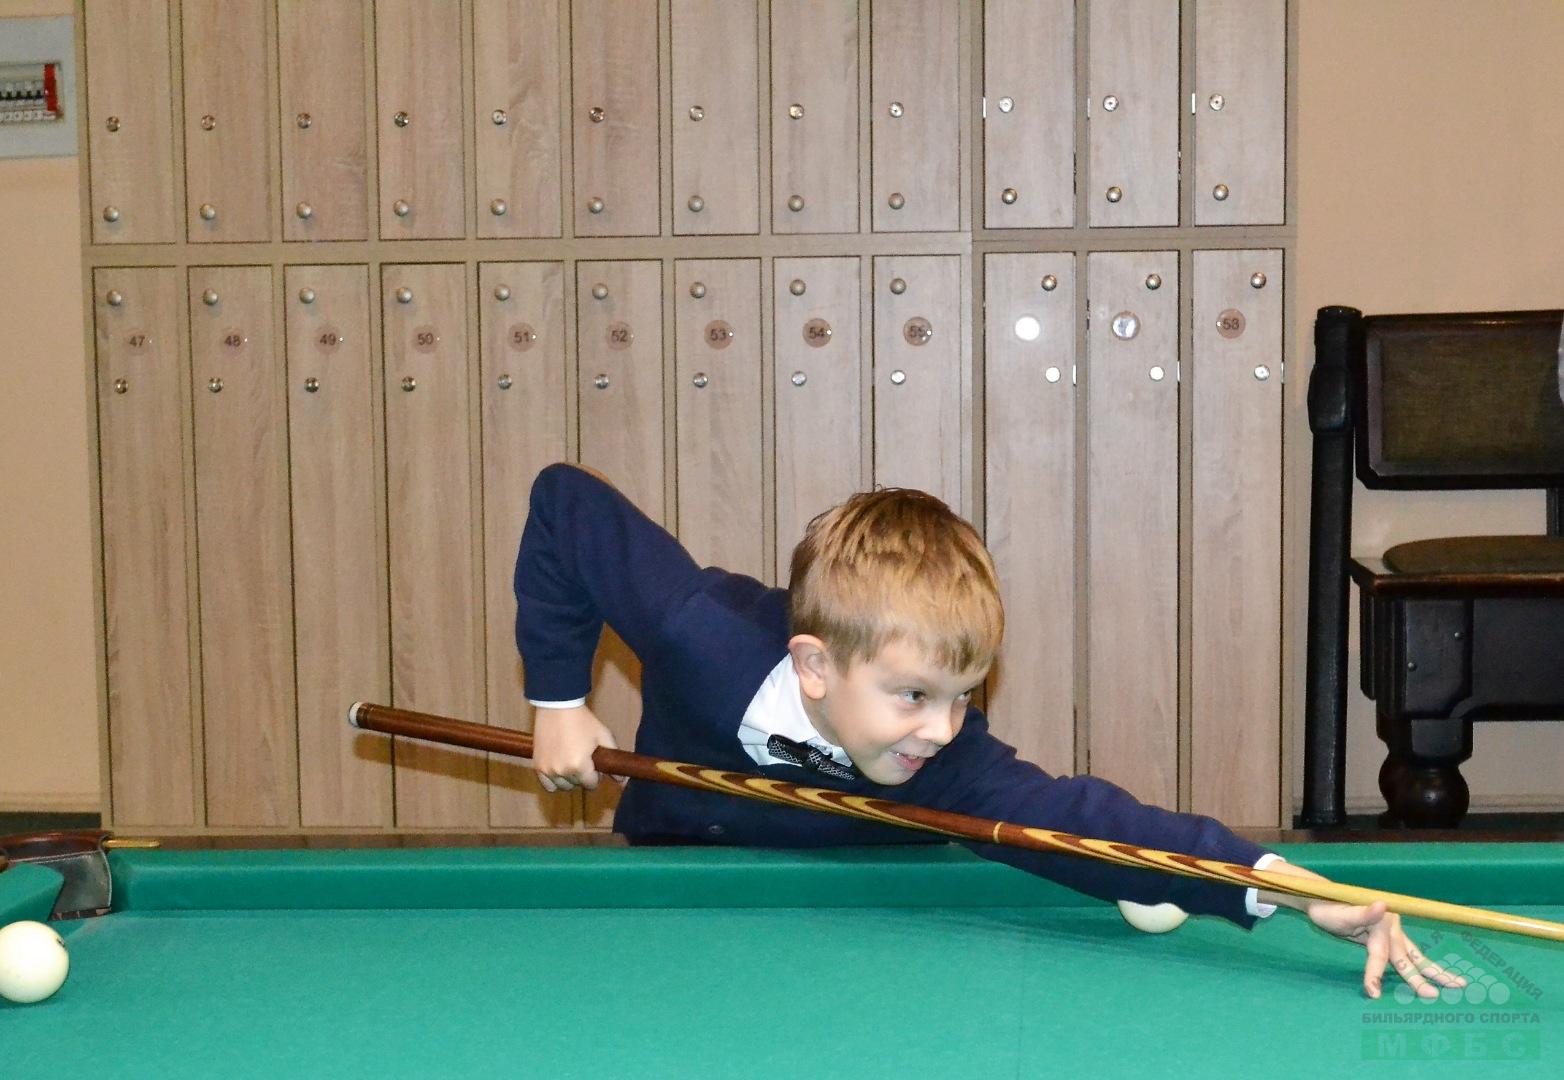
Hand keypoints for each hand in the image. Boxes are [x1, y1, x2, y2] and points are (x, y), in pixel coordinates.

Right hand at [531, 705, 619, 792]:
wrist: (558, 706)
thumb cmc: (583, 720)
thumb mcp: (603, 736)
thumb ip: (613, 759)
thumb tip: (623, 781)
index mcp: (580, 766)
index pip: (592, 784)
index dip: (596, 775)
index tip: (595, 764)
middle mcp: (563, 771)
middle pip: (578, 785)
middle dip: (583, 776)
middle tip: (584, 760)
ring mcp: (548, 770)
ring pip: (563, 786)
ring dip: (569, 779)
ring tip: (571, 762)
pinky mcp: (538, 766)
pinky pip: (548, 785)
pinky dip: (555, 781)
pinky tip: (560, 770)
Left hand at [1258, 860, 1467, 1000]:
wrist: (1324, 900)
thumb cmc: (1330, 908)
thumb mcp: (1341, 913)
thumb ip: (1362, 912)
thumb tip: (1383, 904)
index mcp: (1381, 921)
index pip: (1380, 954)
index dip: (1375, 974)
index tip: (1372, 992)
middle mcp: (1391, 926)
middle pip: (1405, 958)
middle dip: (1419, 979)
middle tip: (1433, 996)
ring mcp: (1393, 931)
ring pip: (1415, 956)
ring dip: (1435, 971)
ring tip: (1458, 983)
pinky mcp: (1389, 937)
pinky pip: (1408, 954)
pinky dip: (1421, 965)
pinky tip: (1436, 974)